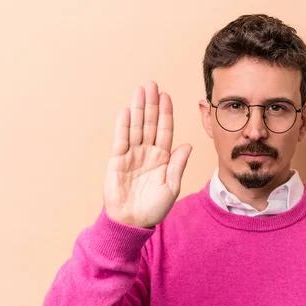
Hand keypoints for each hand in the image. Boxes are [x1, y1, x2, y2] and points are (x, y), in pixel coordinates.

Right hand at [103, 82, 191, 227]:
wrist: (132, 221)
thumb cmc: (153, 208)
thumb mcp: (171, 186)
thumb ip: (177, 165)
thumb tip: (188, 145)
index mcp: (163, 158)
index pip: (164, 130)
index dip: (165, 113)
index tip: (166, 96)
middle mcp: (148, 153)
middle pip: (149, 123)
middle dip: (151, 104)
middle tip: (152, 84)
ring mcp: (132, 155)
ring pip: (135, 127)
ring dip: (137, 109)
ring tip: (139, 91)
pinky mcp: (117, 161)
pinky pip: (121, 140)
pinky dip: (122, 125)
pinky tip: (125, 111)